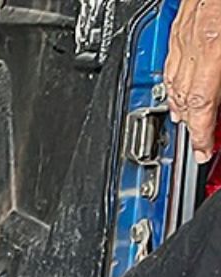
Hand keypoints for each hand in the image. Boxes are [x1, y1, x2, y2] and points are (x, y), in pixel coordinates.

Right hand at [166, 0, 220, 162]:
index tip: (203, 151)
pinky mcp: (184, 15)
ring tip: (184, 118)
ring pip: (171, 74)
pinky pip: (171, 53)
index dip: (200, 132)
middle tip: (197, 141)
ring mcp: (185, 26)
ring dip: (176, 101)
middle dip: (189, 121)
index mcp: (215, 45)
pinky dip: (172, 74)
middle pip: (182, 92)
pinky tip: (176, 80)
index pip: (200, 102)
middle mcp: (194, 38)